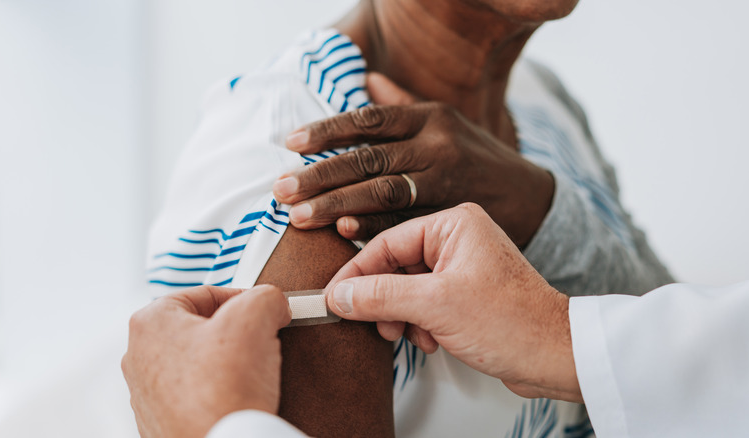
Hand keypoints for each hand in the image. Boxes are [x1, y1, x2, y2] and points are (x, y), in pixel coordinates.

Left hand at [122, 285, 291, 437]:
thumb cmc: (224, 390)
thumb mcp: (255, 318)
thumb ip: (266, 296)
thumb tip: (274, 304)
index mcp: (150, 322)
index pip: (204, 294)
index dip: (242, 299)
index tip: (263, 312)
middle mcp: (139, 357)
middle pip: (199, 328)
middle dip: (233, 333)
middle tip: (259, 341)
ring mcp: (147, 394)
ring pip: (197, 362)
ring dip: (226, 363)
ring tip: (250, 374)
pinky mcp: (161, 423)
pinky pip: (195, 396)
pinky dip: (217, 393)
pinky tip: (237, 399)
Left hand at [273, 73, 553, 245]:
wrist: (530, 198)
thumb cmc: (477, 157)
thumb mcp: (446, 121)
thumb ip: (402, 104)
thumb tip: (365, 78)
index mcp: (431, 118)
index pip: (369, 120)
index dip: (327, 131)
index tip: (291, 143)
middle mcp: (437, 147)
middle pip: (369, 159)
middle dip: (320, 176)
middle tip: (282, 190)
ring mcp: (446, 183)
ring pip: (383, 192)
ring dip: (337, 205)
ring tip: (299, 217)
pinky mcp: (450, 217)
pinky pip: (406, 223)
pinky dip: (374, 229)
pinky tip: (343, 233)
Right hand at [324, 203, 581, 401]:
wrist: (555, 356)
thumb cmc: (514, 322)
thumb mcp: (436, 306)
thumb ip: (381, 296)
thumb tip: (341, 295)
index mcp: (454, 225)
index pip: (387, 243)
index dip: (357, 274)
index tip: (335, 296)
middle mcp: (458, 240)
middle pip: (395, 266)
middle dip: (384, 301)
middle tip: (376, 322)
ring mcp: (462, 267)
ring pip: (407, 288)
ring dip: (402, 316)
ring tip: (411, 335)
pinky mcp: (465, 292)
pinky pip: (424, 303)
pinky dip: (420, 323)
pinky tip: (431, 340)